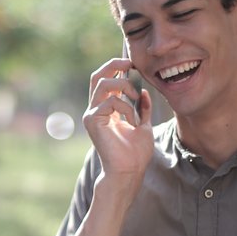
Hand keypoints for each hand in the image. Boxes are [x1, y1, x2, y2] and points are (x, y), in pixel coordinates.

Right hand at [83, 58, 153, 189]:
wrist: (129, 171)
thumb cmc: (135, 153)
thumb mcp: (143, 125)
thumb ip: (142, 109)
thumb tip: (144, 92)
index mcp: (106, 109)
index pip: (106, 80)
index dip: (118, 68)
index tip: (135, 66)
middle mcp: (96, 109)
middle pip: (97, 76)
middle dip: (113, 65)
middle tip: (131, 64)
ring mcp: (92, 114)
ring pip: (103, 84)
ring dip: (124, 86)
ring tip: (136, 98)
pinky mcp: (92, 121)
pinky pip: (110, 102)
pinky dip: (126, 107)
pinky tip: (132, 121)